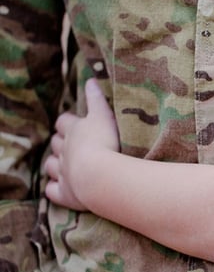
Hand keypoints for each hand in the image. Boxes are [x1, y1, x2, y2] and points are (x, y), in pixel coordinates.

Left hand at [45, 79, 118, 210]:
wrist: (99, 176)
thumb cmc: (105, 142)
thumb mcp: (104, 116)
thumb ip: (97, 98)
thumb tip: (91, 79)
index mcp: (73, 131)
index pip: (64, 122)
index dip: (67, 123)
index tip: (75, 123)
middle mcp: (64, 151)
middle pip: (56, 144)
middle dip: (61, 143)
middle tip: (73, 145)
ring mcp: (62, 173)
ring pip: (51, 166)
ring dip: (56, 165)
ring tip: (67, 166)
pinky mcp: (65, 193)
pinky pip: (53, 190)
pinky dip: (55, 189)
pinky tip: (61, 188)